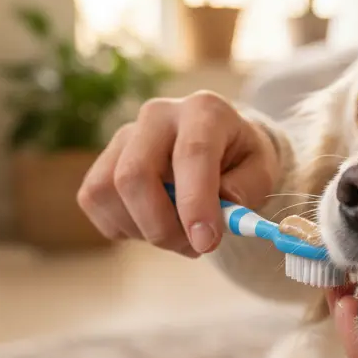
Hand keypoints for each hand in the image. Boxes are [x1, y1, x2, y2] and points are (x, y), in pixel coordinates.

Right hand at [77, 91, 280, 256]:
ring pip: (108, 191)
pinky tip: (153, 222)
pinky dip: (123, 227)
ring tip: (178, 234)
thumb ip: (247, 189)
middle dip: (162, 226)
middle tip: (194, 247)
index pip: (191, 153)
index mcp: (204, 110)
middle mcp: (157, 116)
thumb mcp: (262, 171)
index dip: (196, 203)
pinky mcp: (103, 161)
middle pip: (135, 174)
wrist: (218, 148)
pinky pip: (95, 202)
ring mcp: (123, 136)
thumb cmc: (241, 161)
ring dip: (144, 230)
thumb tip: (222, 209)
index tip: (206, 242)